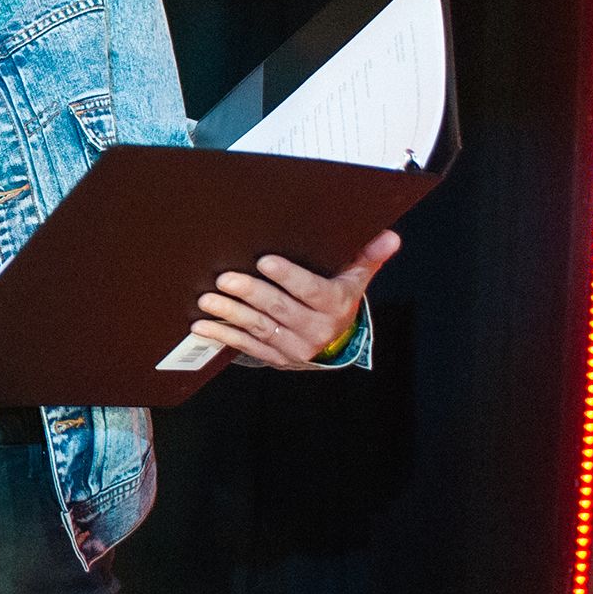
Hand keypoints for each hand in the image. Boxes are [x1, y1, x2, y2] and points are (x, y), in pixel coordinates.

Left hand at [188, 230, 400, 370]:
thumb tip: (390, 236)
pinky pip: (247, 346)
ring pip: (260, 328)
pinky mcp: (275, 357)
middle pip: (279, 309)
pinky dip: (223, 336)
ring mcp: (293, 347)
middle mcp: (315, 329)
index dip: (288, 277)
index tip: (265, 262)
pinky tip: (202, 325)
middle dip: (251, 293)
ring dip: (231, 314)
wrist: (336, 346)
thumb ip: (368, 256)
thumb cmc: (339, 301)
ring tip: (209, 299)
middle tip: (225, 278)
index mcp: (334, 305)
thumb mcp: (356, 279)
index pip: (311, 291)